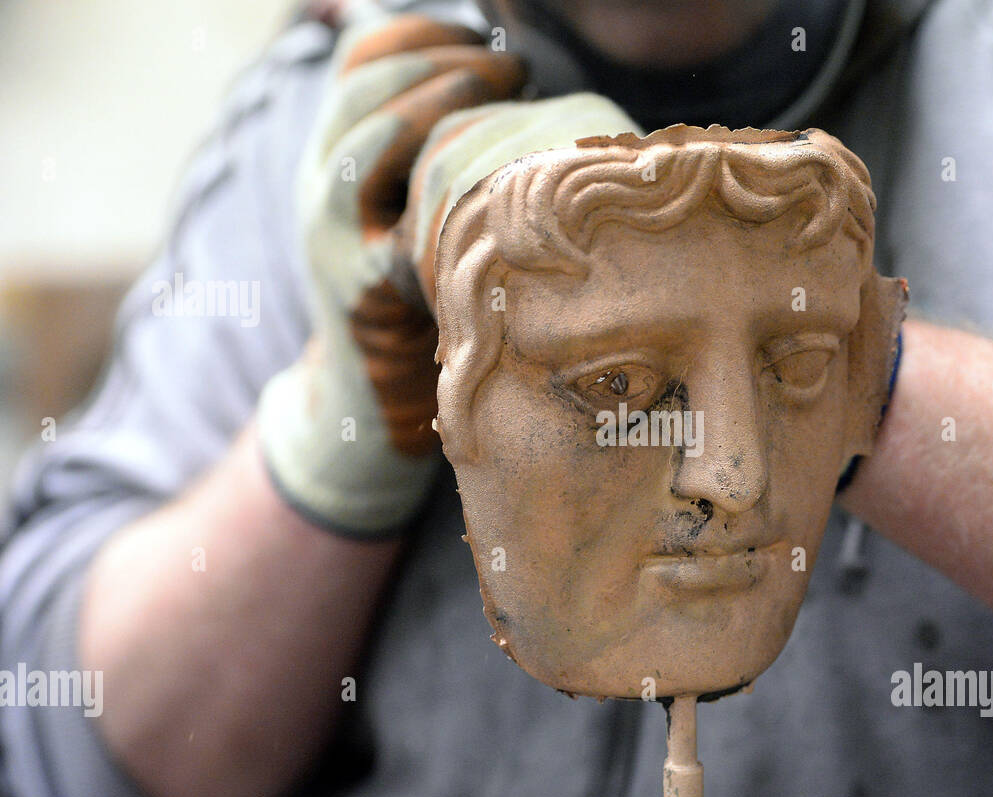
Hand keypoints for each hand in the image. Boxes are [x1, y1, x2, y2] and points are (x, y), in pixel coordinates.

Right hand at [257, 15, 524, 536]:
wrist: (372, 399)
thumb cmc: (420, 299)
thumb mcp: (418, 215)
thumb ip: (439, 161)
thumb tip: (507, 99)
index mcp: (337, 158)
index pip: (358, 65)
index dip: (417, 35)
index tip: (481, 32)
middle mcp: (321, 188)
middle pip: (361, 92)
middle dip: (438, 63)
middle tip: (507, 64)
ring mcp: (331, 241)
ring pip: (364, 145)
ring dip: (434, 107)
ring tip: (496, 97)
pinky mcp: (358, 293)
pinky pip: (392, 234)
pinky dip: (436, 200)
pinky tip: (485, 185)